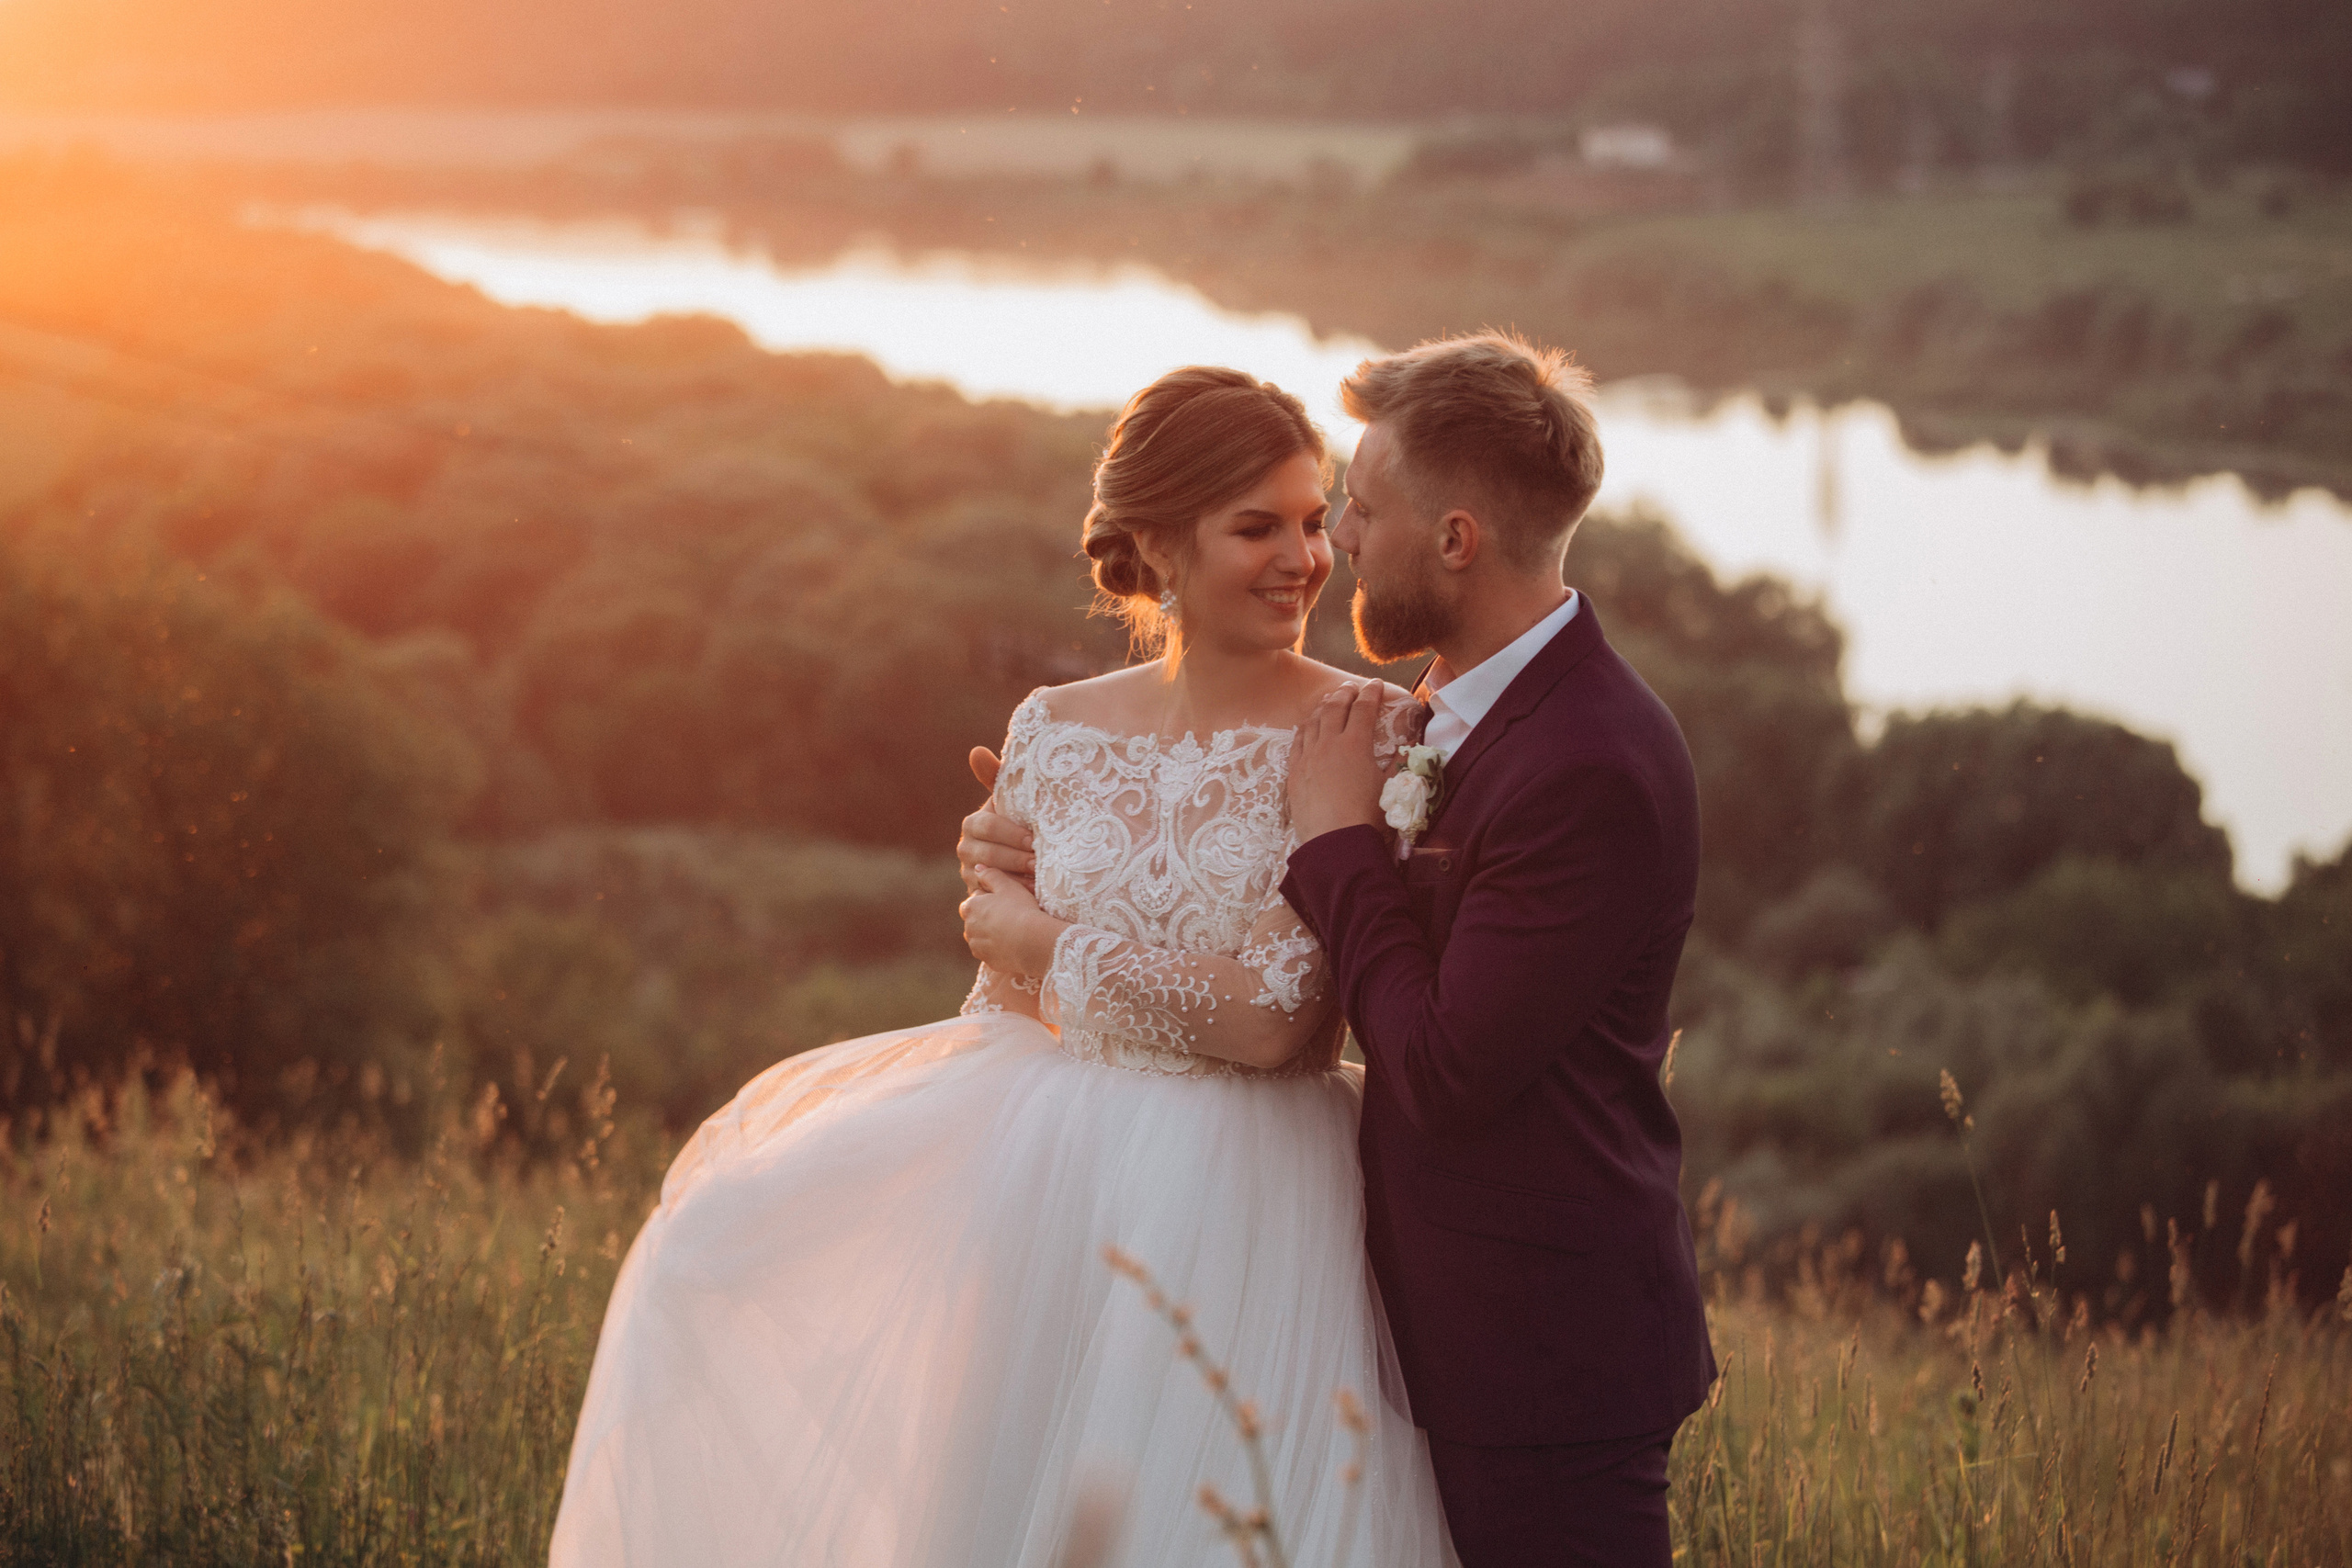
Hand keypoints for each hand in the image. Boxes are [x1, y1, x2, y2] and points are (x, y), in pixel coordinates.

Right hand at [959, 747, 1034, 893]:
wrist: (1020, 857)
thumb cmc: (1021, 822)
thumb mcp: (1011, 801)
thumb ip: (997, 776)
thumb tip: (976, 751)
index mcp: (974, 824)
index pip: (987, 826)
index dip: (1011, 833)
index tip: (1034, 838)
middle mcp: (965, 848)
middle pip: (987, 854)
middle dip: (1015, 857)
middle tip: (1038, 861)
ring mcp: (969, 874)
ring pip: (989, 877)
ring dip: (1015, 878)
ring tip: (1038, 879)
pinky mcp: (977, 895)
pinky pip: (992, 898)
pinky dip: (1013, 896)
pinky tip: (1032, 895)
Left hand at [960, 867, 1064, 974]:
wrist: (1032, 942)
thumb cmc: (1021, 909)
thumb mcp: (1008, 885)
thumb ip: (990, 875)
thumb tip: (978, 868)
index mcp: (970, 907)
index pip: (975, 899)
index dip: (990, 898)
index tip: (1006, 901)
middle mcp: (968, 928)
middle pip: (976, 919)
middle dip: (987, 917)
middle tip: (1009, 915)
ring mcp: (977, 946)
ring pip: (981, 937)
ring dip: (991, 933)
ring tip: (1012, 930)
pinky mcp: (988, 961)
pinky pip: (990, 952)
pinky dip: (998, 948)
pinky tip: (1013, 944)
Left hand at [1290, 682, 1388, 843]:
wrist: (1335, 842)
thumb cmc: (1368, 817)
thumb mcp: (1390, 788)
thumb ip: (1399, 765)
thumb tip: (1409, 750)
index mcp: (1356, 744)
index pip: (1364, 709)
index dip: (1371, 694)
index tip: (1375, 684)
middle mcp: (1329, 744)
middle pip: (1335, 708)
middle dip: (1345, 694)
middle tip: (1351, 687)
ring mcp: (1309, 757)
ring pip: (1313, 722)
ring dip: (1323, 707)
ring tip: (1329, 701)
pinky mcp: (1295, 772)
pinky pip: (1297, 742)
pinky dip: (1304, 729)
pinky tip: (1306, 726)